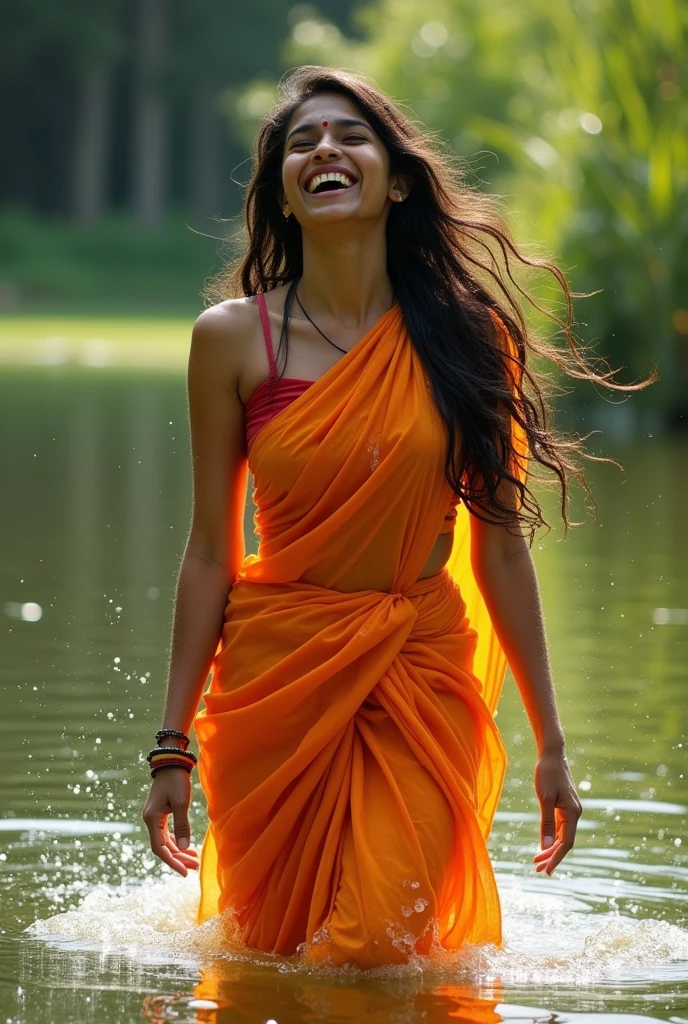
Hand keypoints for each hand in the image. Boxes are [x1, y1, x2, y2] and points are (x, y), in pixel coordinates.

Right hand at [142, 769, 199, 875]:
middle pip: (163, 847)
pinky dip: (177, 842)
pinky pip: (168, 834)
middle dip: (178, 858)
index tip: (185, 873)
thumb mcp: (180, 803)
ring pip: (166, 842)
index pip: (160, 849)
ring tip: (194, 860)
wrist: (171, 762)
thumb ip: (182, 826)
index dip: (172, 862)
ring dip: (179, 851)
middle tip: (195, 867)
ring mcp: (155, 818)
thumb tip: (182, 849)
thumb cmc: (176, 780)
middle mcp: (151, 821)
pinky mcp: (161, 814)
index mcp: (152, 820)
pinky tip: (188, 847)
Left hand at [532, 751, 581, 875]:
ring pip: (562, 835)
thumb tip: (546, 846)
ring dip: (550, 848)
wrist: (552, 755)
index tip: (546, 871)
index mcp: (572, 813)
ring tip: (536, 860)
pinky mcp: (565, 806)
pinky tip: (543, 844)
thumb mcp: (544, 798)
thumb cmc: (547, 774)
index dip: (556, 858)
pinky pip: (560, 827)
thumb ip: (546, 823)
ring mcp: (570, 810)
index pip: (566, 843)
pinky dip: (551, 837)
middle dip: (551, 856)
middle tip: (536, 869)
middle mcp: (575, 813)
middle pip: (565, 842)